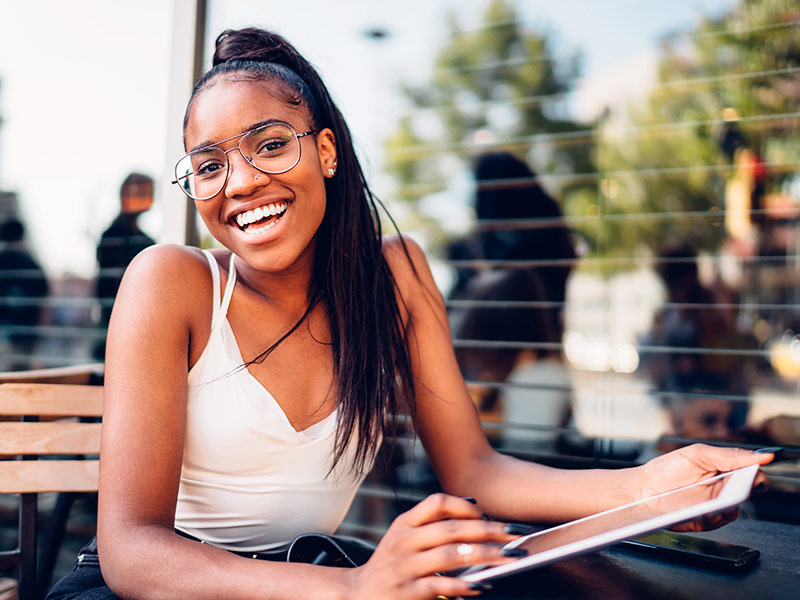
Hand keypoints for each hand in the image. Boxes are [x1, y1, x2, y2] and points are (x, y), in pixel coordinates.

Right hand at [346, 494, 523, 598]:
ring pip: (451, 556)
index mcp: (404, 524)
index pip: (436, 503)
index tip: (486, 513)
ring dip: (485, 555)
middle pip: (451, 529)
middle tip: (515, 533)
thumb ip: (431, 524)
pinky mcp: (408, 592)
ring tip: (508, 558)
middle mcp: (403, 542)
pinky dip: (464, 586)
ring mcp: (405, 568)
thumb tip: (473, 506)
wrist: (357, 596)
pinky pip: (441, 586)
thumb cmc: (390, 565)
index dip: (464, 505)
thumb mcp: (402, 538)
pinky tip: (481, 585)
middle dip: (488, 530)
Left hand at [637, 444, 771, 531]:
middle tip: (734, 486)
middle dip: (742, 490)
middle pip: (746, 492)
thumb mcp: (697, 454)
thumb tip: (761, 456)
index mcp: (724, 469)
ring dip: (725, 504)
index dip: (756, 475)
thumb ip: (729, 455)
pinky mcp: (706, 522)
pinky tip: (700, 508)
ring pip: (734, 509)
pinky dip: (712, 516)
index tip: (753, 475)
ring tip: (712, 497)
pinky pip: (718, 521)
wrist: (643, 490)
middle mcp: (722, 489)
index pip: (752, 474)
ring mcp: (714, 507)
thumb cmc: (667, 470)